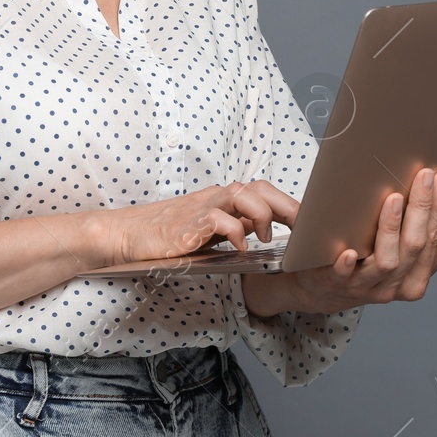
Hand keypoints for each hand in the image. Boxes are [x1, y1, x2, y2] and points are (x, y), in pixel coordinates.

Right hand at [103, 180, 297, 268]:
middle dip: (286, 206)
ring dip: (262, 215)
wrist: (128, 235)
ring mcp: (202, 208)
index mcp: (223, 200)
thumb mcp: (209, 231)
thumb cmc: (168, 235)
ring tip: (265, 237)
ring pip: (243, 195)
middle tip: (302, 229)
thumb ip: (235, 226)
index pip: (263, 191)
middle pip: (259, 187)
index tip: (309, 224)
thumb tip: (264, 230)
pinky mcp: (189, 223)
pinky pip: (219, 220)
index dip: (289, 204)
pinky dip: (235, 233)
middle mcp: (216, 198)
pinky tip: (240, 248)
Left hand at [281, 166, 436, 314]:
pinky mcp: (334, 284)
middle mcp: (393, 285)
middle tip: (425, 176)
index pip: (434, 241)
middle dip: (422, 210)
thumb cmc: (370, 268)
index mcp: (415, 279)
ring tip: (394, 199)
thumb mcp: (409, 261)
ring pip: (385, 261)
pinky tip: (350, 251)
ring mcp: (364, 286)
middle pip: (414, 248)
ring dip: (391, 229)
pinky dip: (347, 265)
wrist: (322, 292)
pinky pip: (343, 276)